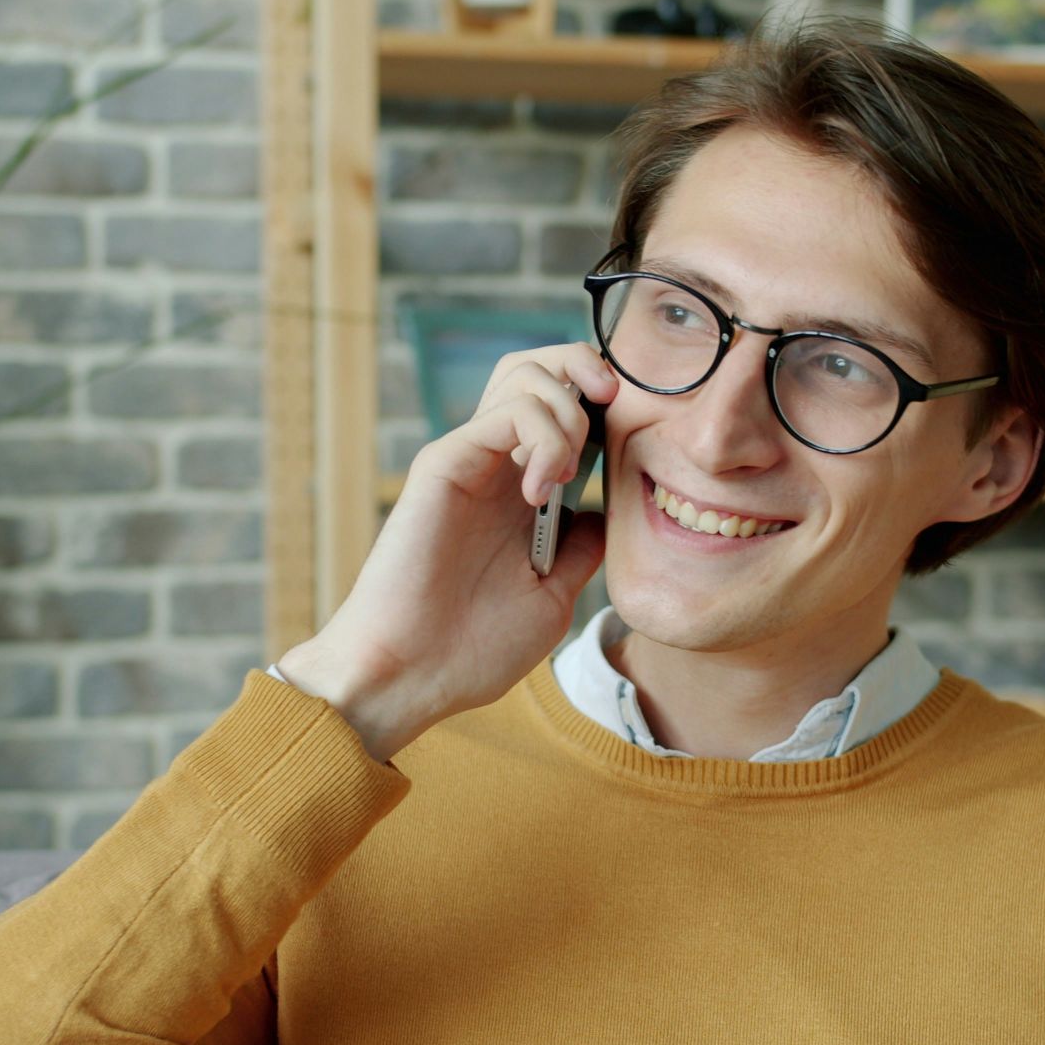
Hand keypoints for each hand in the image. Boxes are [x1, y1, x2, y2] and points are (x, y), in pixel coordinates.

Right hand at [276, 343, 618, 760]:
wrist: (412, 676)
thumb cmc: (471, 649)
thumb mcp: (553, 597)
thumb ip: (581, 548)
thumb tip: (607, 510)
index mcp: (521, 492)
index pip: (564, 407)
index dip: (604, 405)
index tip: (632, 439)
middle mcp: (496, 465)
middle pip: (540, 368)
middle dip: (588, 369)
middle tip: (613, 408)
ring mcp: (470, 458)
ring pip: (525, 373)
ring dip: (568, 409)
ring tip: (565, 470)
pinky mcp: (445, 461)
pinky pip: (508, 410)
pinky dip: (544, 435)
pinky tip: (539, 491)